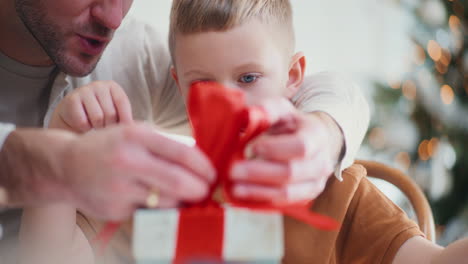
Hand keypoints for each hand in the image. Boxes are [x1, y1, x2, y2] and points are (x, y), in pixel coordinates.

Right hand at [49, 80, 132, 131]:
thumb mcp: (113, 112)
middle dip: (109, 126)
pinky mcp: (71, 100)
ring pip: (98, 118)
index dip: (125, 119)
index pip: (123, 102)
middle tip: (105, 127)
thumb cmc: (98, 115)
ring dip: (97, 127)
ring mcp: (84, 91)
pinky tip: (83, 124)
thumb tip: (135, 127)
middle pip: (111, 113)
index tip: (124, 130)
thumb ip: (124, 117)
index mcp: (113, 87)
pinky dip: (84, 128)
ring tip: (94, 125)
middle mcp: (99, 85)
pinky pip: (83, 122)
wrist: (71, 115)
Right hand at [61, 123, 215, 219]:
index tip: (212, 174)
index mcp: (136, 136)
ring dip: (181, 200)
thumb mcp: (133, 132)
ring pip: (166, 200)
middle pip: (178, 181)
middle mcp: (128, 161)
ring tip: (183, 194)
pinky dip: (157, 207)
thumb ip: (163, 143)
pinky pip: (148, 211)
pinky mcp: (115, 209)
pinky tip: (152, 198)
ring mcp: (120, 188)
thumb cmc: (108, 147)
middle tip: (205, 190)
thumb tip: (198, 161)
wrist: (66, 167)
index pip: (181, 153)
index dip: (203, 166)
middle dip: (199, 189)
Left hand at [230, 98, 343, 202]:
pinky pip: (281, 203)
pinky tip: (240, 197)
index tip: (251, 147)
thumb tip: (250, 114)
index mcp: (317, 136)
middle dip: (259, 172)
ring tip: (232, 187)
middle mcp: (321, 163)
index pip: (301, 146)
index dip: (275, 149)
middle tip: (232, 170)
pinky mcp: (304, 198)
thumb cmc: (291, 124)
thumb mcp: (282, 110)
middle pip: (291, 172)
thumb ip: (268, 110)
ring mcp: (315, 184)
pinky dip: (260, 201)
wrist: (310, 143)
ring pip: (286, 192)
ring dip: (257, 191)